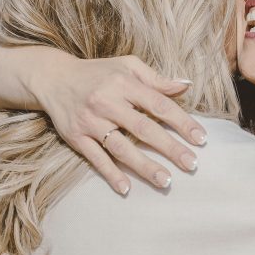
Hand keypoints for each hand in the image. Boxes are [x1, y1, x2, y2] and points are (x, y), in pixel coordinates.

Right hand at [30, 54, 208, 193]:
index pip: (159, 105)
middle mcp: (107, 102)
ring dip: (144, 166)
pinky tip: (126, 188)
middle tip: (192, 164)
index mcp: (124, 84)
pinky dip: (111, 173)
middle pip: (144, 129)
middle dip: (170, 148)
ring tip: (166, 181)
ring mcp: (91, 122)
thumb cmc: (98, 73)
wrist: (53, 78)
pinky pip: (96, 158)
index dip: (182, 122)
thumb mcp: (127, 66)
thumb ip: (156, 79)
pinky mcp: (76, 137)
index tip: (201, 139)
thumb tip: (186, 86)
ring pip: (121, 148)